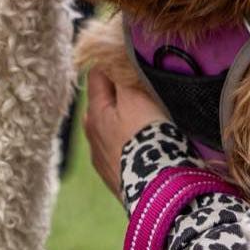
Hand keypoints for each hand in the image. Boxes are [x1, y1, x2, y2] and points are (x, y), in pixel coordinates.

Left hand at [84, 66, 168, 194]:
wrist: (158, 189)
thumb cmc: (147, 138)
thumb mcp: (136, 98)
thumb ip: (122, 77)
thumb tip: (112, 60)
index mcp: (94, 112)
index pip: (95, 75)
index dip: (112, 64)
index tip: (129, 61)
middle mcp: (91, 135)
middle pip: (102, 103)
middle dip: (118, 94)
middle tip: (142, 90)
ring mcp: (101, 159)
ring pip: (111, 128)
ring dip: (124, 121)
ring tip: (147, 120)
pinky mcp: (115, 177)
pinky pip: (120, 151)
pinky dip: (129, 144)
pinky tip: (145, 146)